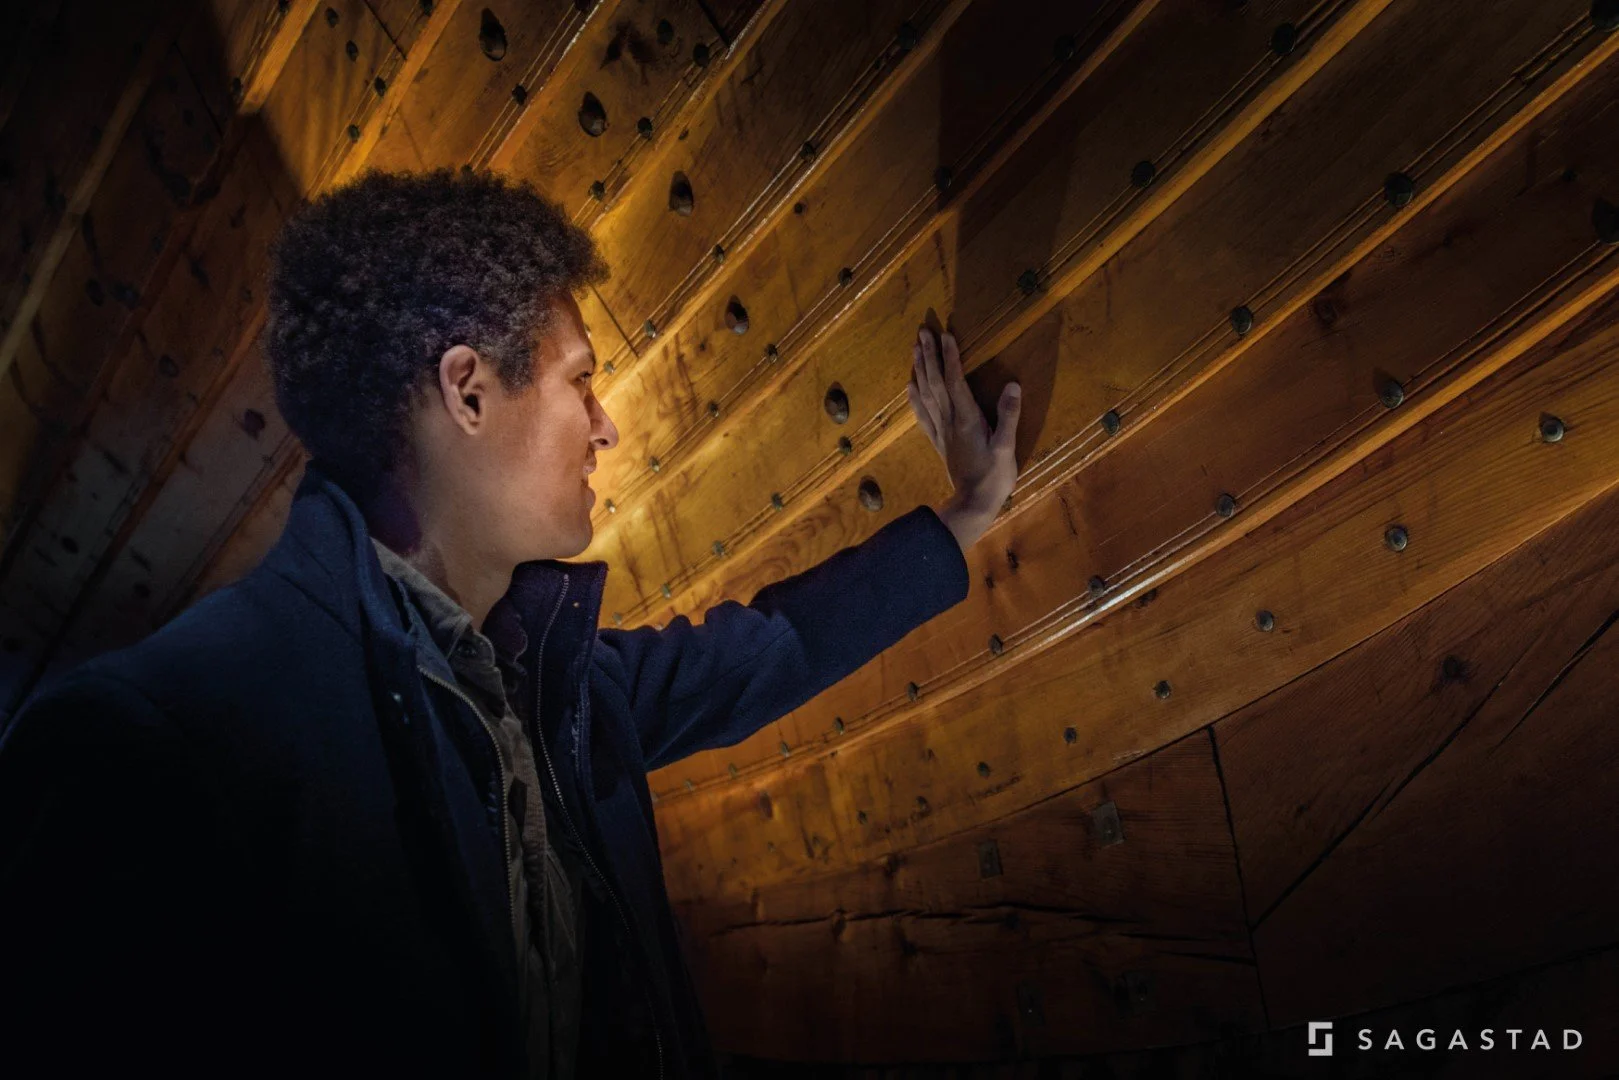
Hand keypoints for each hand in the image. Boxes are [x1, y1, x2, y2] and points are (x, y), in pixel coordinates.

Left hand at [906, 326, 1020, 549]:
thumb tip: (1012, 386)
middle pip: (935, 382)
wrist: (972, 505)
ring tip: (915, 348)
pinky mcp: (939, 441)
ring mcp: (941, 431)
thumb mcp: (1006, 448)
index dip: (950, 356)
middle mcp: (949, 421)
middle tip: (922, 331)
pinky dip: (915, 397)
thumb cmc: (993, 478)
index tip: (945, 334)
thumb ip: (1008, 416)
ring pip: (926, 394)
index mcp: (967, 419)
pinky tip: (910, 385)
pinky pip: (922, 414)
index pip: (955, 381)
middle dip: (929, 355)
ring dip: (920, 369)